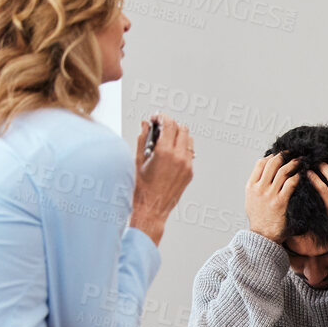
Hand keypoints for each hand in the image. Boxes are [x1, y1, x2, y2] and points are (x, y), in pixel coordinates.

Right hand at [131, 115, 193, 244]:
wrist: (151, 209)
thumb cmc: (141, 189)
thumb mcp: (137, 160)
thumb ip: (142, 139)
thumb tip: (145, 125)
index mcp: (165, 152)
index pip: (169, 124)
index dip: (162, 117)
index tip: (156, 118)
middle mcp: (179, 158)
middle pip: (182, 129)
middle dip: (171, 125)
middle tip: (159, 128)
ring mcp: (187, 166)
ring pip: (188, 140)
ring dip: (178, 136)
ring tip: (165, 141)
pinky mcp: (190, 173)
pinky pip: (189, 154)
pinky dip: (181, 148)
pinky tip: (169, 153)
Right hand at [245, 153, 300, 242]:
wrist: (262, 236)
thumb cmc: (259, 219)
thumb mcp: (251, 200)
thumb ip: (257, 186)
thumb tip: (266, 173)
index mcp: (251, 186)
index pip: (260, 163)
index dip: (272, 156)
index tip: (280, 154)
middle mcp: (259, 188)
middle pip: (272, 163)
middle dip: (284, 155)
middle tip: (294, 152)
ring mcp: (269, 194)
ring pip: (282, 171)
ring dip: (293, 163)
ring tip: (301, 160)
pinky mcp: (280, 201)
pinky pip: (290, 183)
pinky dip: (297, 176)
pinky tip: (302, 175)